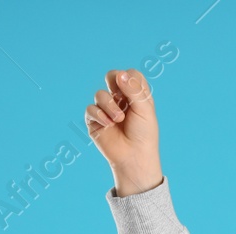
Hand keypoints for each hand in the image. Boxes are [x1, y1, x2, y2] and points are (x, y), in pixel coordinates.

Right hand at [85, 68, 162, 196]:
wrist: (134, 157)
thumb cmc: (144, 134)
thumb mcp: (144, 109)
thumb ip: (134, 89)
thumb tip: (120, 74)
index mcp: (135, 95)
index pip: (130, 74)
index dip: (130, 78)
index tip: (134, 92)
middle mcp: (120, 100)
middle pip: (112, 77)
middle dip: (114, 83)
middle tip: (121, 96)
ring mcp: (106, 109)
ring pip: (100, 94)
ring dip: (109, 105)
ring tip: (119, 119)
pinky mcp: (95, 120)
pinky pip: (91, 109)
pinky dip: (100, 115)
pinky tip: (109, 125)